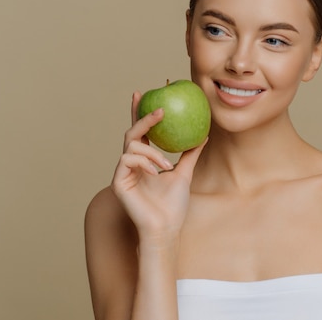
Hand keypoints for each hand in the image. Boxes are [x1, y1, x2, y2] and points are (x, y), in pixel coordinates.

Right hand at [110, 91, 205, 243]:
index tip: (142, 93)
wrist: (166, 228)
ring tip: (166, 165)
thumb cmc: (174, 205)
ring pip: (132, 145)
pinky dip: (144, 162)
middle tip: (160, 110)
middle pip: (132, 133)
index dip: (139, 112)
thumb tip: (204, 134)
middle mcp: (132, 163)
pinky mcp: (117, 181)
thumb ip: (190, 154)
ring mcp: (123, 172)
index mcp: (144, 160)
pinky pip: (127, 160)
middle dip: (143, 118)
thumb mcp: (185, 173)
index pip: (141, 132)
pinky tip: (156, 171)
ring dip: (152, 152)